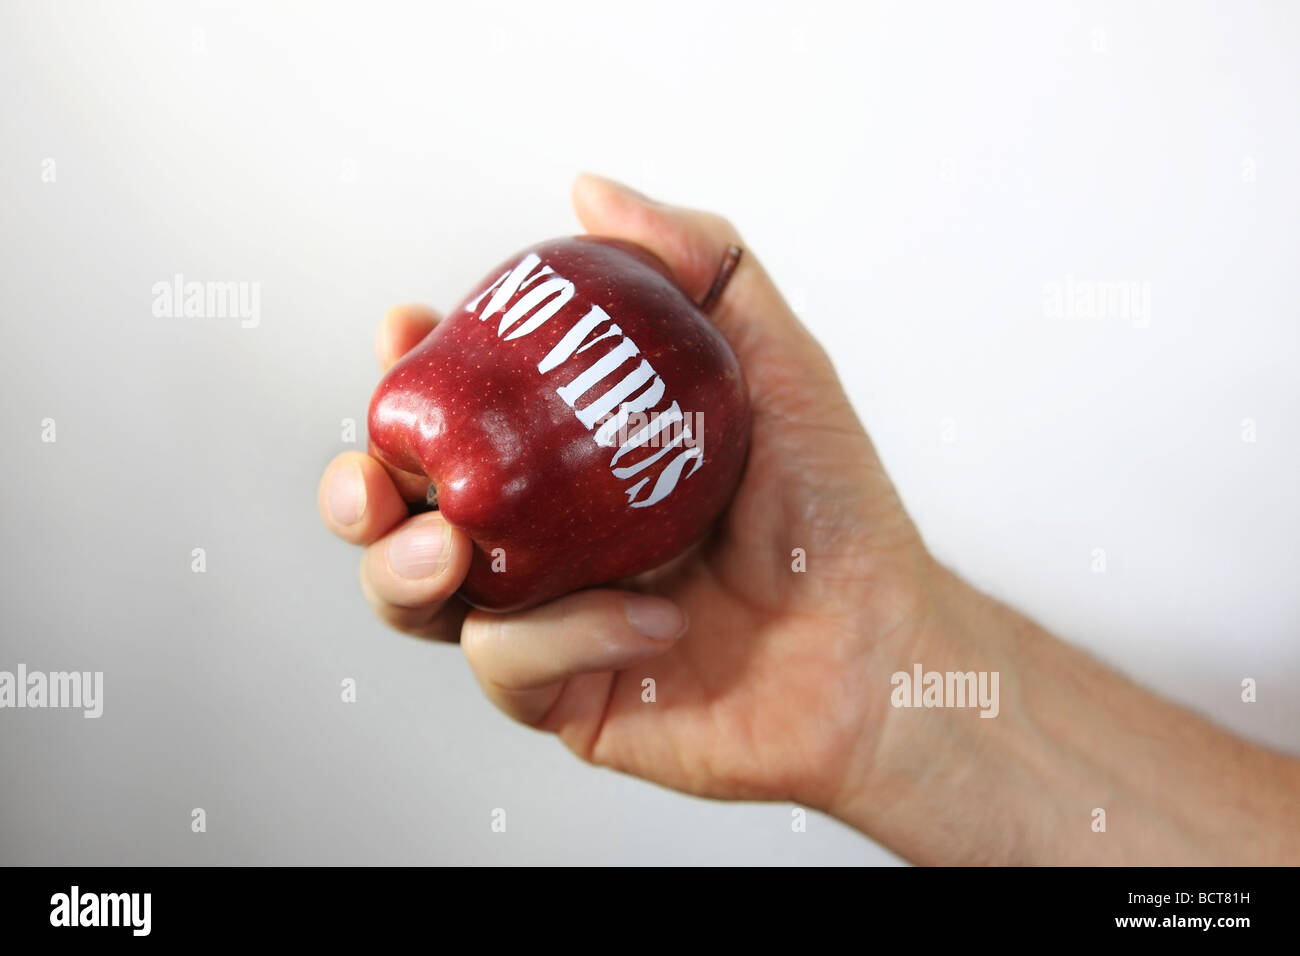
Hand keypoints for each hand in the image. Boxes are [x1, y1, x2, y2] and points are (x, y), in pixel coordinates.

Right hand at [318, 173, 933, 813]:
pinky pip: (512, 667)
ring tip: (447, 548)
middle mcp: (544, 541)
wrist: (877, 642)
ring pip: (420, 602)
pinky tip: (649, 619)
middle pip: (406, 514)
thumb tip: (590, 191)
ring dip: (402, 571)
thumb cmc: (831, 508)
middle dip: (358, 490)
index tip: (404, 329)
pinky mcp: (565, 698)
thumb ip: (699, 262)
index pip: (458, 419)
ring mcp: (547, 623)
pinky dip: (565, 636)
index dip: (408, 375)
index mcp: (569, 466)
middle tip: (372, 476)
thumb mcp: (773, 359)